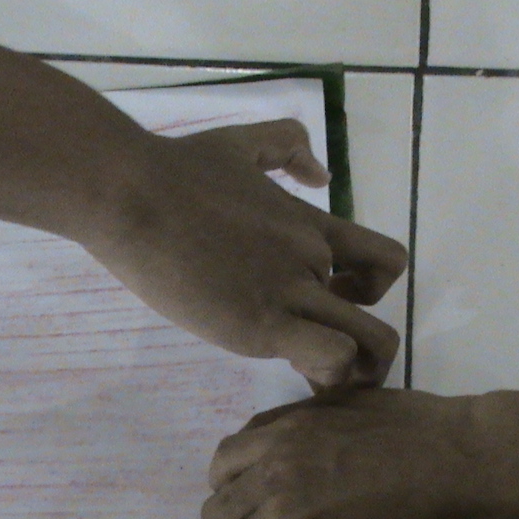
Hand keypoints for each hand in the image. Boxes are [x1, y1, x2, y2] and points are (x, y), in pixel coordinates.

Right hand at [89, 119, 406, 387]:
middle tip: (317, 357)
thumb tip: (322, 174)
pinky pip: (330, 357)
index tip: (337, 302)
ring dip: (351, 372)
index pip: (387, 262)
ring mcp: (291, 292)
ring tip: (311, 376)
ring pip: (367, 346)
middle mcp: (313, 260)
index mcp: (311, 226)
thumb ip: (286, 148)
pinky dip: (325, 373)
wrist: (132, 194)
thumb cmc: (174, 172)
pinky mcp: (262, 324)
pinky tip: (290, 369)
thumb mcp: (241, 142)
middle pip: (375, 319)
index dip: (373, 291)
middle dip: (357, 351)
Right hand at [203, 388, 502, 518]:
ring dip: (230, 482)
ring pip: (225, 459)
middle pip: (217, 505)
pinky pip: (255, 427)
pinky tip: (274, 455)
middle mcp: (274, 475)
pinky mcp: (305, 406)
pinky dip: (252, 447)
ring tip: (253, 488)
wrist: (466, 458)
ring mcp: (287, 433)